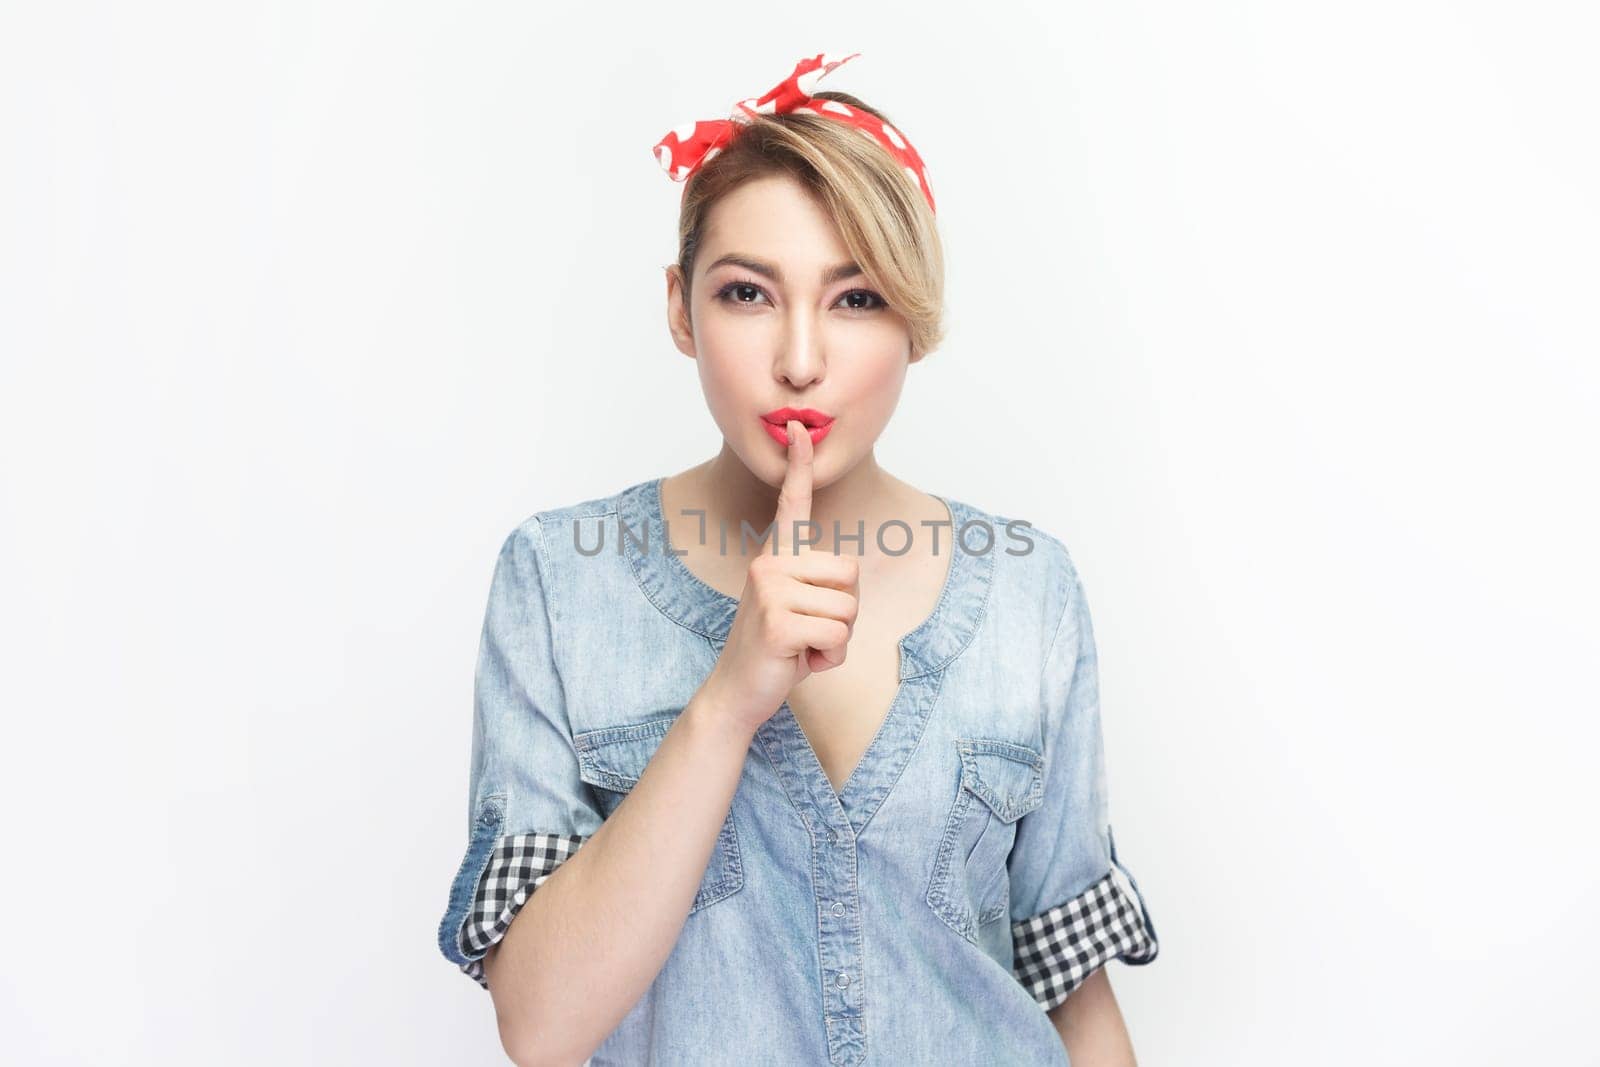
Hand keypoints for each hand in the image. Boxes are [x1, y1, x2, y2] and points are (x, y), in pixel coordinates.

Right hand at [700, 419, 859, 734]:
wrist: (738, 692)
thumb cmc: (777, 649)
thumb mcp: (798, 608)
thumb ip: (816, 586)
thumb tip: (847, 581)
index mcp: (776, 557)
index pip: (792, 504)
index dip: (799, 465)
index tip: (798, 427)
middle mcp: (770, 564)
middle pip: (850, 574)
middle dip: (846, 612)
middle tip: (811, 631)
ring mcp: (771, 591)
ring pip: (848, 609)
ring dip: (838, 640)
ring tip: (803, 647)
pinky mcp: (778, 622)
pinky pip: (837, 635)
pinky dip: (829, 659)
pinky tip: (801, 661)